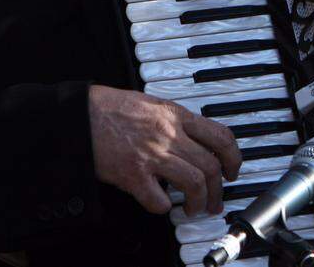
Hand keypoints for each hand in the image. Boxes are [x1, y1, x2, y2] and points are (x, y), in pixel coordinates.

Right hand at [88, 85, 240, 215]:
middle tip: (215, 200)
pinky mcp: (132, 174)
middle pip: (210, 167)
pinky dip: (163, 207)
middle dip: (218, 190)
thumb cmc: (112, 108)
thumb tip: (197, 140)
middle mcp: (168, 134)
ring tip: (194, 208)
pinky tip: (161, 204)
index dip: (233, 158)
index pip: (221, 137)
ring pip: (193, 183)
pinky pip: (158, 200)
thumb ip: (176, 120)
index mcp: (176, 115)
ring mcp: (151, 155)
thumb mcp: (153, 104)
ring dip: (198, 202)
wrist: (79, 114)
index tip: (232, 171)